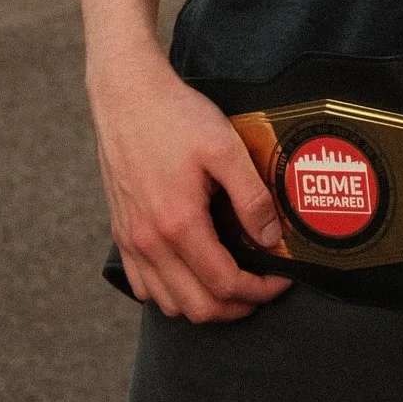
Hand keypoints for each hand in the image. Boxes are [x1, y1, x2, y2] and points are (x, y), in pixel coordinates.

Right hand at [91, 47, 290, 321]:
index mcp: (179, 224)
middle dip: (237, 307)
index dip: (260, 291)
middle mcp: (149, 241)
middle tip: (262, 289)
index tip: (281, 279)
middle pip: (197, 307)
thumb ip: (252, 197)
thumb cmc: (174, 116)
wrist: (126, 94)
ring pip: (168, 304)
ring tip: (232, 285)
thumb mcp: (226, 149)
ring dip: (204, 305)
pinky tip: (192, 274)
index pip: (225, 284)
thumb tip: (271, 238)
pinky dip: (170, 293)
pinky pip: (143, 285)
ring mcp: (131, 239)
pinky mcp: (121, 231)